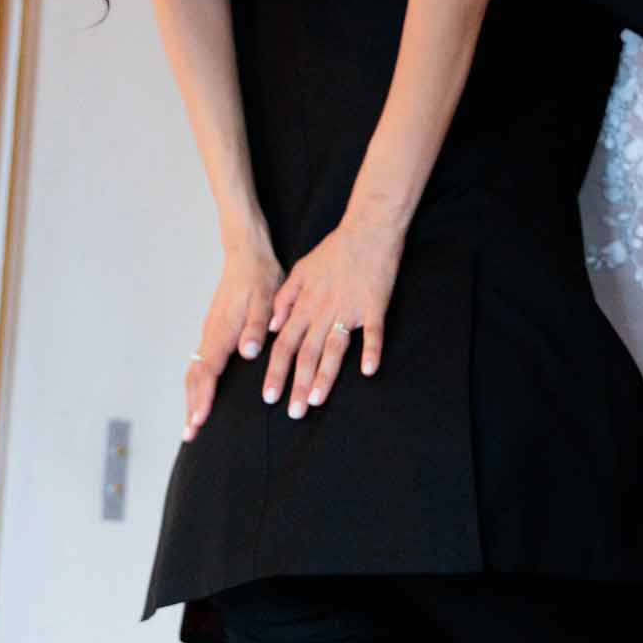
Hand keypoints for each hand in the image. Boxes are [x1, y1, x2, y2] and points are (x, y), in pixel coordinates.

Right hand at [184, 229, 283, 440]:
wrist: (246, 253)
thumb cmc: (259, 276)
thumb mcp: (265, 298)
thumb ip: (256, 326)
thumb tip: (247, 352)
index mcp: (223, 330)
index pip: (208, 371)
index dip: (203, 398)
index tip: (199, 421)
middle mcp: (211, 334)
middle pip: (194, 376)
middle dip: (191, 407)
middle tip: (189, 435)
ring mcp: (209, 332)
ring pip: (194, 371)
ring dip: (191, 398)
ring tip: (192, 424)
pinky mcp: (213, 331)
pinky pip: (200, 363)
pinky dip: (196, 384)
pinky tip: (201, 395)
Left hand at [260, 217, 403, 417]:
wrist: (367, 230)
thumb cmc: (334, 250)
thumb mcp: (300, 269)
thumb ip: (284, 299)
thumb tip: (273, 327)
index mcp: (305, 304)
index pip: (284, 343)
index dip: (276, 371)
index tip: (268, 396)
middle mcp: (323, 310)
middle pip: (306, 353)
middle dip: (297, 384)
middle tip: (291, 412)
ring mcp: (349, 309)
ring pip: (333, 348)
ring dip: (325, 376)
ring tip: (316, 400)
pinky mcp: (374, 306)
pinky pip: (372, 332)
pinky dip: (371, 350)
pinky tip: (368, 370)